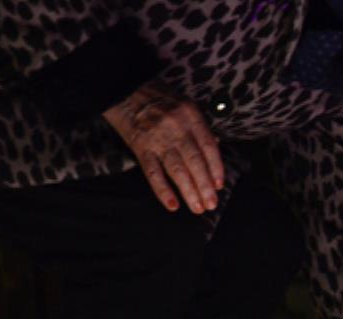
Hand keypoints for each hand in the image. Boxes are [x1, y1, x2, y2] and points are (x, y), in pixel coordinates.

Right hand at [101, 79, 224, 214]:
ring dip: (189, 191)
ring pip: (177, 170)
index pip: (209, 147)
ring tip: (198, 208)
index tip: (220, 185)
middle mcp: (177, 127)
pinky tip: (173, 204)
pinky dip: (163, 190)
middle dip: (205, 186)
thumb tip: (217, 145)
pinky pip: (153, 172)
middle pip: (195, 162)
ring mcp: (157, 138)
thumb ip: (200, 126)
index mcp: (191, 116)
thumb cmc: (157, 97)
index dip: (216, 168)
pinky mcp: (140, 146)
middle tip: (211, 204)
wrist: (122, 87)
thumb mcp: (184, 104)